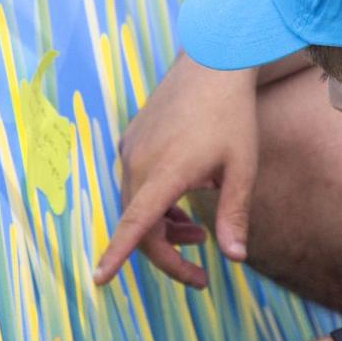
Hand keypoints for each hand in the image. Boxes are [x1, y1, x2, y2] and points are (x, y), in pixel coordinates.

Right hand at [95, 54, 259, 287]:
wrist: (212, 61)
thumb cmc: (233, 114)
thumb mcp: (242, 168)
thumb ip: (234, 215)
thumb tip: (235, 259)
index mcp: (165, 171)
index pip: (136, 224)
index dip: (117, 254)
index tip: (99, 279)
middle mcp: (139, 162)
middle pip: (139, 225)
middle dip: (167, 254)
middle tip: (200, 274)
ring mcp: (131, 148)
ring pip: (136, 205)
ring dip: (163, 228)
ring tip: (199, 234)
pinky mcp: (132, 139)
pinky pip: (135, 183)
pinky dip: (155, 204)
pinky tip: (183, 203)